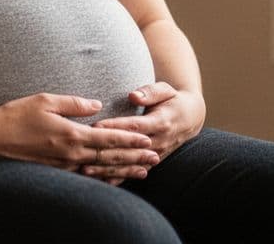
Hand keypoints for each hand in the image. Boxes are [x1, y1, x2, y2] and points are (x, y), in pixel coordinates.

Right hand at [0, 93, 158, 172]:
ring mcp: (64, 166)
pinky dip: (104, 177)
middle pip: (109, 156)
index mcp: (71, 135)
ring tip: (143, 171)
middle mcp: (71, 154)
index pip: (107, 137)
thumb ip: (74, 103)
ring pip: (101, 169)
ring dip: (124, 170)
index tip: (147, 139)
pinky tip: (114, 178)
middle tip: (155, 158)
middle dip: (134, 157)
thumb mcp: (46, 100)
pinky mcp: (57, 171)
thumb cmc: (17, 115)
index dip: (129, 138)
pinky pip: (86, 176)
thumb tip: (97, 104)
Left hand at [86, 82, 204, 180]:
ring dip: (108, 169)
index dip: (115, 127)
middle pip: (129, 149)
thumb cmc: (173, 100)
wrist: (191, 118)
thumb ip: (150, 92)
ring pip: (129, 164)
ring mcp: (156, 155)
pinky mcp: (152, 162)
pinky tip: (101, 182)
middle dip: (106, 152)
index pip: (134, 126)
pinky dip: (118, 178)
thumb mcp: (166, 90)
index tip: (96, 127)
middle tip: (83, 151)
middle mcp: (159, 141)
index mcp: (161, 122)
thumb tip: (133, 95)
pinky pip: (134, 172)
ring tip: (86, 171)